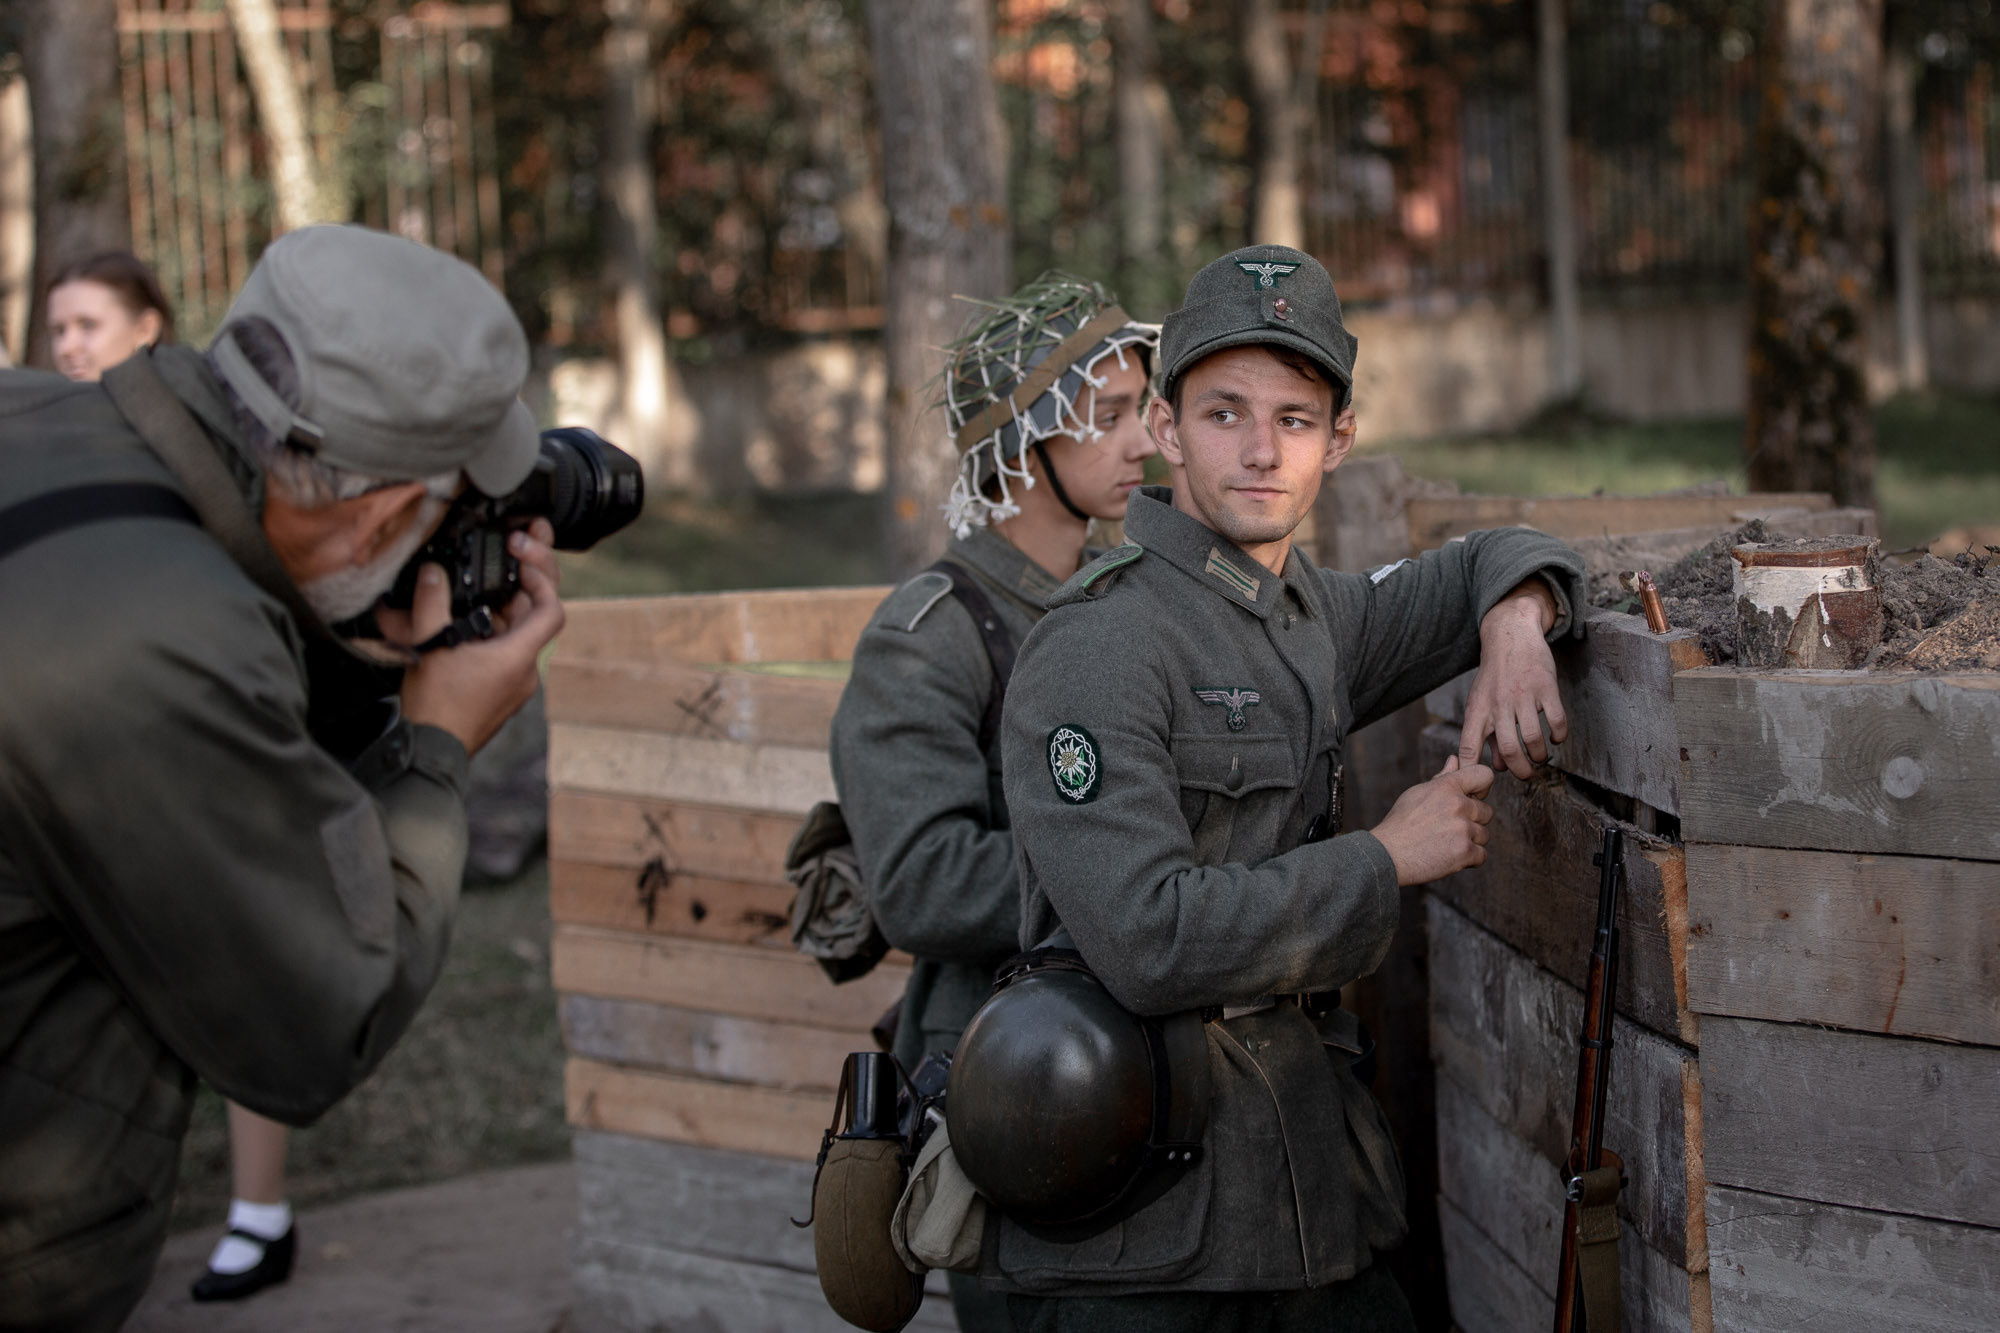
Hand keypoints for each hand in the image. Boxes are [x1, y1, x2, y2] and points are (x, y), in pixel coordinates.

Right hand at [386, 518, 564, 754]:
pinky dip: (492, 636)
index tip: (520, 565)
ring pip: (518, 637)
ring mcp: (516, 684)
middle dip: (518, 591)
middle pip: (535, 620)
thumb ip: (431, 601)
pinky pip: (506, 655)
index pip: (552, 611)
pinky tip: (465, 628)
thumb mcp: (429, 644)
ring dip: (501, 613)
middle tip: (498, 571)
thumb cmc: (436, 705)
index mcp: (518, 657)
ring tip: (472, 597)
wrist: (431, 749)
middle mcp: (526, 671)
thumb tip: (432, 572)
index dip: (542, 581)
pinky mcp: (502, 693)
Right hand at [1371, 755, 1494, 885]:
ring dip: (1470, 842)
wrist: (1386, 855)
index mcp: (1446, 786)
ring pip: (1484, 835)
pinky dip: (1468, 860)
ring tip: (1444, 844)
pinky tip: (1448, 857)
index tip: (1472, 798)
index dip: (1482, 788)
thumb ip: (1442, 778)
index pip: (1484, 775)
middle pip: (1487, 812)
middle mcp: (1458, 805)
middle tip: (1447, 829)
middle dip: (1472, 822)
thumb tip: (1454, 760)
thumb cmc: (1400, 824)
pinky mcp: (1465, 852)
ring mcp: (1463, 829)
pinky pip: (1482, 855)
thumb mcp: (1417, 794)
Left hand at [1460, 582, 1566, 780]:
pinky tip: (1556, 738)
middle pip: (1509, 748)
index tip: (1480, 784)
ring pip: (1533, 737)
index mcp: (1478, 709)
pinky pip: (1557, 720)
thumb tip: (1496, 766)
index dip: (1471, 767)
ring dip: (1539, 755)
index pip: (1469, 744)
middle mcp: (1499, 703)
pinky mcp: (1546, 687)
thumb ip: (1485, 735)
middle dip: (1519, 770)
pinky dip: (1559, 735)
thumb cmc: (1495, 676)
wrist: (1511, 636)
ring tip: (1539, 758)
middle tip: (1526, 775)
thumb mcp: (1481, 702)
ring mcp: (1523, 695)